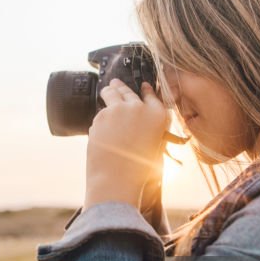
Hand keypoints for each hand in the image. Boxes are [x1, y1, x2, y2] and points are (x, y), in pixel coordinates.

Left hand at [84, 79, 169, 208]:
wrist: (116, 177)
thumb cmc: (137, 170)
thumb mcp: (153, 145)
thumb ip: (147, 128)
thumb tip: (137, 121)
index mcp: (158, 116)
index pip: (152, 96)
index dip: (146, 90)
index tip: (142, 86)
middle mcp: (140, 108)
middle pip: (128, 92)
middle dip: (121, 87)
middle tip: (116, 83)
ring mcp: (119, 109)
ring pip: (111, 94)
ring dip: (109, 91)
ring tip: (106, 89)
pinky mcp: (101, 115)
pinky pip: (101, 113)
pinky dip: (101, 118)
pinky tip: (101, 127)